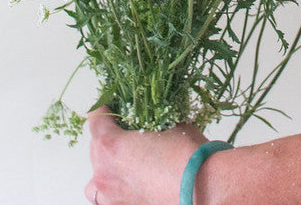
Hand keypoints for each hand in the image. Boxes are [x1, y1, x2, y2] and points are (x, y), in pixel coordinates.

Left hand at [85, 106, 206, 204]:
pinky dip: (113, 187)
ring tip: (126, 158)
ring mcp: (112, 196)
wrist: (205, 190)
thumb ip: (152, 119)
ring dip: (107, 163)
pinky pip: (107, 197)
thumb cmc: (188, 158)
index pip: (95, 119)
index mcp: (111, 146)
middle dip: (110, 135)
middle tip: (128, 130)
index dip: (104, 108)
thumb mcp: (170, 124)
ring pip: (97, 175)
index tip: (112, 104)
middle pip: (96, 147)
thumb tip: (155, 115)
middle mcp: (105, 173)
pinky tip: (127, 181)